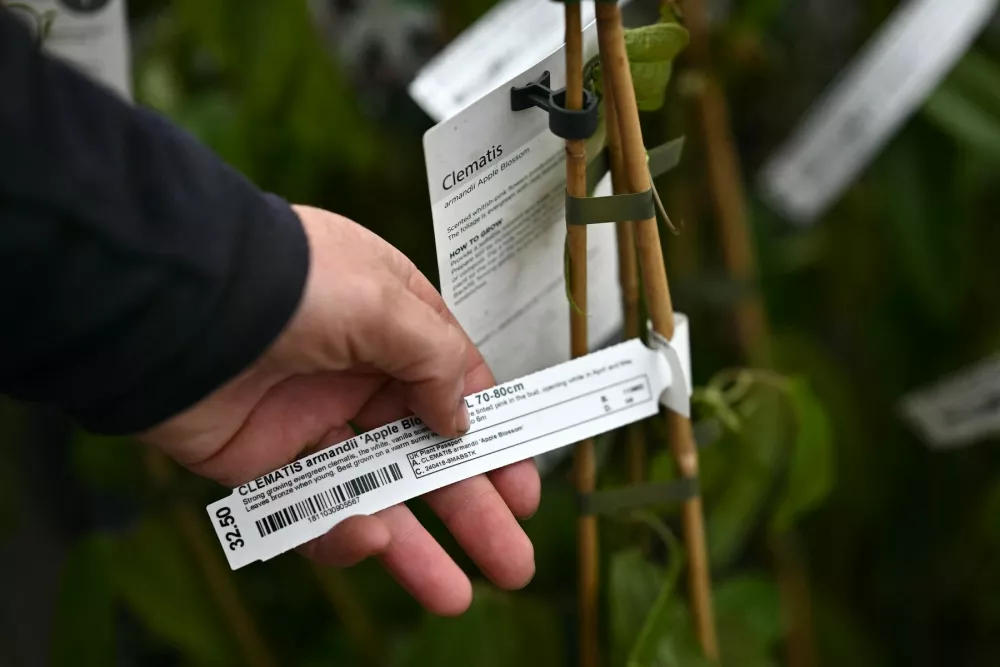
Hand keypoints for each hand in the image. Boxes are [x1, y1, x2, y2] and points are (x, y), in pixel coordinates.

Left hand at [140, 205, 539, 614]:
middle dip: (470, 506)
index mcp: (391, 322)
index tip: (521, 488)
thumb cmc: (291, 286)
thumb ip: (436, 362)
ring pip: (375, 491)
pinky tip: (370, 541)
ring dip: (415, 544)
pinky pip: (311, 507)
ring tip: (455, 596)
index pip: (456, 385)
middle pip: (425, 451)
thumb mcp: (385, 306)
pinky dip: (340, 528)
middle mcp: (356, 370)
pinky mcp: (264, 460)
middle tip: (511, 558)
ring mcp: (310, 416)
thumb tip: (462, 419)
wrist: (176, 307)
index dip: (491, 438)